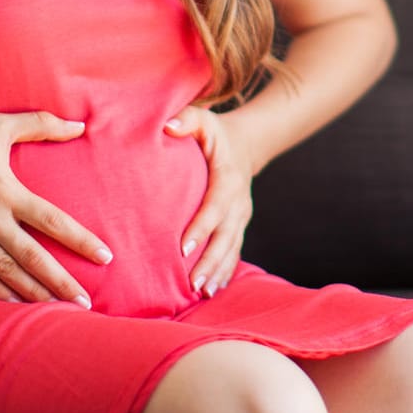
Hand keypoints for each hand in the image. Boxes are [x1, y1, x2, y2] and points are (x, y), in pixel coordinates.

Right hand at [0, 107, 114, 306]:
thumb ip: (42, 124)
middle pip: (32, 257)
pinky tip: (13, 306)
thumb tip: (79, 125)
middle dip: (60, 282)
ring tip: (56, 312)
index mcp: (7, 191)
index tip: (104, 257)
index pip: (53, 221)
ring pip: (6, 272)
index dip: (80, 241)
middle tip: (84, 303)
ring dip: (32, 294)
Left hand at [166, 106, 261, 297]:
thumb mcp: (203, 120)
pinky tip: (212, 290)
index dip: (202, 228)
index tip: (184, 248)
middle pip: (226, 237)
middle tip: (193, 284)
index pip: (215, 207)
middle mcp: (239, 202)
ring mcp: (241, 217)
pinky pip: (233, 252)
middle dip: (210, 262)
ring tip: (202, 293)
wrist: (246, 145)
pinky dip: (225, 272)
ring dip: (218, 272)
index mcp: (229, 179)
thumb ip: (186, 120)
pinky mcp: (238, 226)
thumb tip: (167, 125)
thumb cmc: (215, 134)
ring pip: (231, 249)